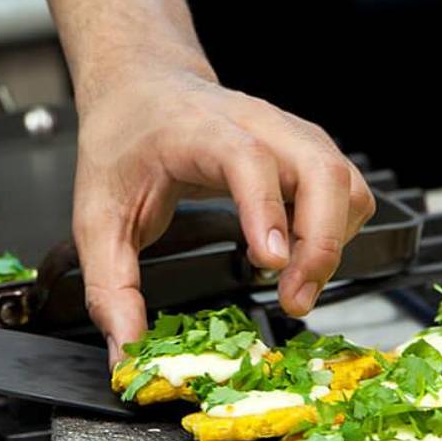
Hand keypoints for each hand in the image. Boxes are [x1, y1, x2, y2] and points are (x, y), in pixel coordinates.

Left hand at [72, 64, 375, 363]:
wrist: (141, 87)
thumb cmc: (123, 143)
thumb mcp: (96, 219)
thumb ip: (111, 288)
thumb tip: (128, 353)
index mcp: (198, 131)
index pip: (248, 159)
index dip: (266, 209)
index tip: (271, 262)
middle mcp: (255, 123)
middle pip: (320, 169)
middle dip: (320, 243)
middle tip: (293, 299)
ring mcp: (287, 133)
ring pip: (345, 181)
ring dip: (334, 242)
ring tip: (297, 288)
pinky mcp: (305, 150)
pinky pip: (345, 189)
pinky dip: (336, 230)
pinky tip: (299, 257)